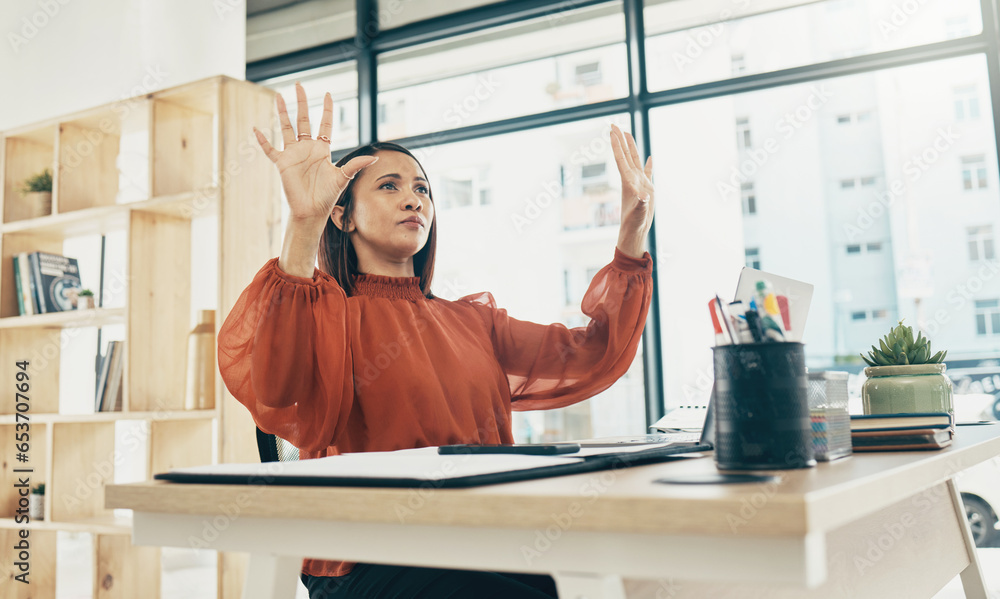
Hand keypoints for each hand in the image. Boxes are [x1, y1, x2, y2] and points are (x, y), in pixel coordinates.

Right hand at [253, 82, 378, 224]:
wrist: (312, 210)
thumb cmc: (327, 196)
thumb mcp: (342, 177)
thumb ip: (355, 165)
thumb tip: (374, 157)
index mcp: (321, 149)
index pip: (324, 124)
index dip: (326, 110)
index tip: (328, 94)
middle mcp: (307, 148)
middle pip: (303, 119)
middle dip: (301, 102)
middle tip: (299, 84)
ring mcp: (293, 154)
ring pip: (286, 128)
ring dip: (282, 112)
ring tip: (278, 96)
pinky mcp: (282, 163)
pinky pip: (270, 149)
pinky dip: (263, 140)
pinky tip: (256, 129)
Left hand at [609, 123, 654, 258]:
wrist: (634, 232)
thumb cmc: (633, 224)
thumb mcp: (638, 214)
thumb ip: (641, 205)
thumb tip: (643, 197)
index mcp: (628, 182)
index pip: (621, 158)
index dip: (617, 144)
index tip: (612, 130)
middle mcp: (632, 179)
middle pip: (625, 155)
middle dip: (620, 140)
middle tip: (614, 124)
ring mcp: (639, 183)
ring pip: (635, 160)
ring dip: (631, 147)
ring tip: (627, 133)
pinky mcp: (646, 189)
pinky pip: (647, 173)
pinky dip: (648, 165)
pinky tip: (649, 158)